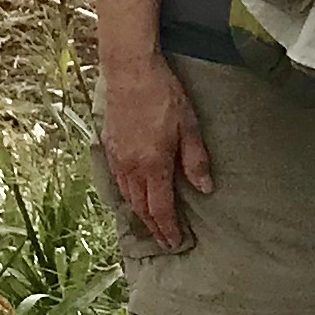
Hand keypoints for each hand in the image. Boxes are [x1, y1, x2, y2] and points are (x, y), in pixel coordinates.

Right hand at [100, 54, 213, 251]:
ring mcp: (116, 158)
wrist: (129, 71)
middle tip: (165, 240)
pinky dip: (127, 195)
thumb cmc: (164, 95)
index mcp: (153, 165)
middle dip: (154, 227)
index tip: (176, 242)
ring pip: (127, 196)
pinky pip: (117, 181)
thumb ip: (195, 159)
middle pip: (141, 208)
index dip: (168, 228)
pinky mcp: (108, 147)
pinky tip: (134, 196)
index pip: (160, 208)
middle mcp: (131, 167)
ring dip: (139, 213)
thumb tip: (205, 188)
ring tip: (152, 224)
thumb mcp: (189, 126)